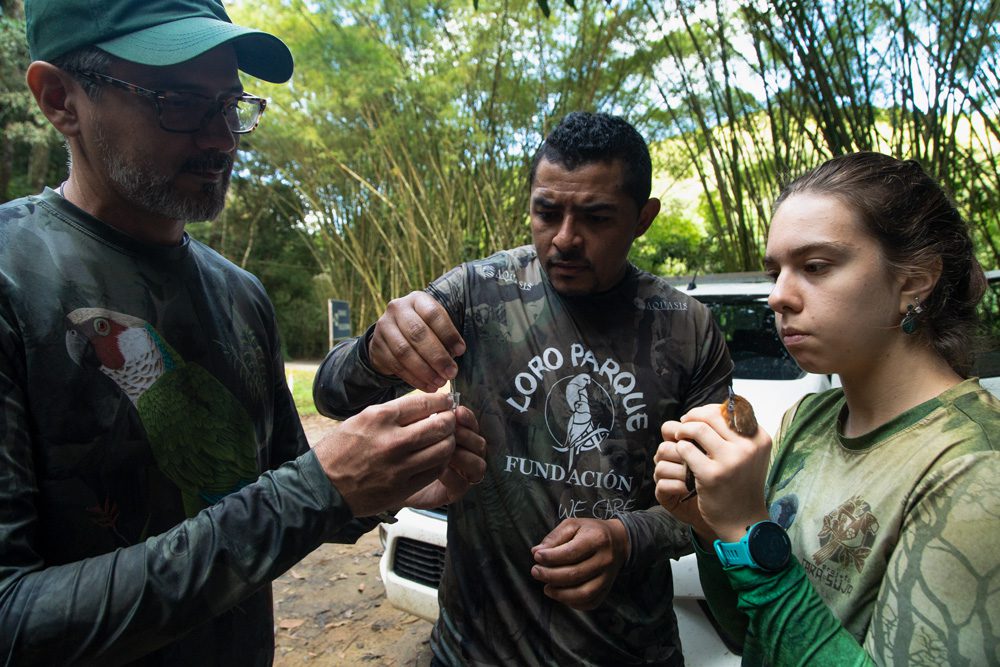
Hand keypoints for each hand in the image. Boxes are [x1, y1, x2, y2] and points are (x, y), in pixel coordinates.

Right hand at [313, 392, 456, 516]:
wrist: (322, 487)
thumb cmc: (339, 451)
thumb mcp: (361, 420)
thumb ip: (393, 413)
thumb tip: (424, 405)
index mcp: (379, 418)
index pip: (425, 403)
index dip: (442, 401)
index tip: (446, 402)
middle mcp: (392, 441)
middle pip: (440, 425)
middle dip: (450, 420)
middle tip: (450, 420)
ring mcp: (399, 466)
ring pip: (443, 449)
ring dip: (449, 441)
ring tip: (445, 439)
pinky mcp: (403, 488)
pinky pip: (435, 471)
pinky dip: (441, 462)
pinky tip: (435, 458)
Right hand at [369, 291, 465, 392]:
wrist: (391, 336)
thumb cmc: (424, 330)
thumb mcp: (434, 325)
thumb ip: (445, 336)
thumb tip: (455, 354)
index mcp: (417, 299)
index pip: (433, 314)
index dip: (448, 333)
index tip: (460, 351)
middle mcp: (397, 308)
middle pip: (417, 333)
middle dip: (437, 356)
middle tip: (451, 372)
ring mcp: (384, 327)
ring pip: (405, 351)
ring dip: (425, 371)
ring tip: (440, 382)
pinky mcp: (377, 346)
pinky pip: (396, 365)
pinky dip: (414, 378)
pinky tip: (428, 386)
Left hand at [403, 405, 486, 508]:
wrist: (391, 481)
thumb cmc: (402, 453)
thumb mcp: (413, 431)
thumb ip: (428, 419)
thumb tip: (440, 401)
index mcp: (459, 436)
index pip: (472, 425)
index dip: (468, 418)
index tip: (457, 411)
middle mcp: (465, 455)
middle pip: (479, 443)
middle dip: (466, 435)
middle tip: (451, 432)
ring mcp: (462, 474)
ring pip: (478, 463)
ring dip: (463, 455)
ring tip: (445, 451)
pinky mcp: (455, 491)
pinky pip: (462, 483)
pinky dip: (452, 475)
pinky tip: (438, 469)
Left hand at [529, 518, 628, 609]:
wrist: (618, 541)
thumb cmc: (590, 531)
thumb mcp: (572, 525)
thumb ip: (554, 537)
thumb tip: (536, 552)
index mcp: (597, 539)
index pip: (571, 553)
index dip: (550, 557)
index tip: (536, 556)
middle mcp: (605, 560)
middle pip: (575, 575)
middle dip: (550, 575)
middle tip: (535, 572)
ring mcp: (608, 577)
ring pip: (583, 593)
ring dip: (560, 594)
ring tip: (546, 588)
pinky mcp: (607, 590)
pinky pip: (589, 602)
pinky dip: (572, 602)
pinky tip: (560, 594)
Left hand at [655, 405, 771, 542]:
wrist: (744, 522)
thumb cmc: (741, 485)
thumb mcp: (749, 456)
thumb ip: (735, 434)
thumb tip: (709, 410)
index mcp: (759, 438)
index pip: (729, 409)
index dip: (707, 411)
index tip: (696, 419)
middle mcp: (748, 447)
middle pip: (711, 415)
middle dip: (691, 417)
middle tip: (682, 427)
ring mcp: (731, 461)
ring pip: (697, 428)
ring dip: (682, 431)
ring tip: (679, 439)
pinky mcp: (712, 475)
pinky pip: (686, 449)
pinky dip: (679, 449)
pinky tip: (681, 456)